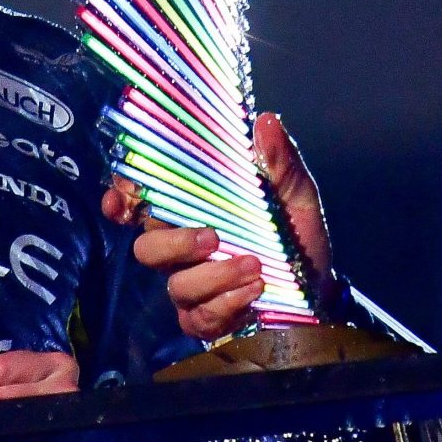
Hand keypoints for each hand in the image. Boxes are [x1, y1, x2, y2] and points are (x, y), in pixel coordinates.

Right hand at [113, 112, 336, 342]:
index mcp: (194, 212)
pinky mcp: (205, 319)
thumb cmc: (296, 237)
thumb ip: (278, 162)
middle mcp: (183, 250)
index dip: (123, 198)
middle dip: (175, 243)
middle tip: (212, 237)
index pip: (144, 203)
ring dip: (216, 276)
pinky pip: (201, 316)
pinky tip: (256, 290)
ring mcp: (191, 287)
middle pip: (146, 248)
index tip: (122, 199)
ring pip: (177, 285)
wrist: (319, 290)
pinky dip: (229, 302)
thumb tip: (267, 121)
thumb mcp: (295, 194)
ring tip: (255, 266)